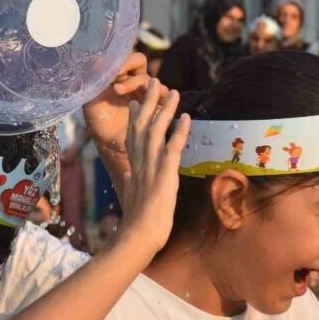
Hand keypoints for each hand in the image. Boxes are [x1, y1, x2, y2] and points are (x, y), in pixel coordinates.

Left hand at [83, 52, 158, 153]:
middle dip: (127, 65)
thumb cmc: (100, 121)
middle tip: (115, 75)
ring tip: (118, 90)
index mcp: (119, 76)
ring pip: (147, 77)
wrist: (111, 143)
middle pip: (139, 61)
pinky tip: (139, 101)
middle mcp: (134, 81)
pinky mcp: (158, 104)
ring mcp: (147, 91)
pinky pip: (163, 94)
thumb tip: (97, 59)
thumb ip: (94, 81)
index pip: (124, 58)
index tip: (108, 69)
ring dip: (134, 81)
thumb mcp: (92, 100)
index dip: (118, 60)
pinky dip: (156, 93)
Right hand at [110, 81, 189, 260]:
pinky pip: (172, 147)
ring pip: (156, 131)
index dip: (135, 119)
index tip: (137, 102)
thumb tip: (135, 184)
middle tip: (154, 82)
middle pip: (141, 126)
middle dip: (148, 103)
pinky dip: (179, 131)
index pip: (132, 138)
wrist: (138, 237)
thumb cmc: (137, 227)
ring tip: (173, 91)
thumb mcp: (135, 202)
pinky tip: (186, 117)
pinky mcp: (164, 174)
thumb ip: (136, 189)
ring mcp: (151, 167)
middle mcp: (139, 164)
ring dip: (165, 110)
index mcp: (133, 170)